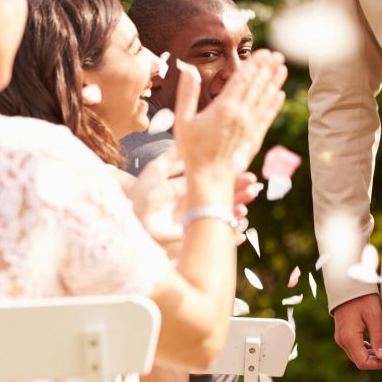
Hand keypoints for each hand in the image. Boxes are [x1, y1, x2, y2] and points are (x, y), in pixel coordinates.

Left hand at [128, 155, 259, 254]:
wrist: (126, 216)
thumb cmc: (138, 194)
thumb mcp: (155, 171)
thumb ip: (170, 159)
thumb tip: (183, 143)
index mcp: (184, 190)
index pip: (212, 182)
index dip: (228, 178)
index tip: (246, 173)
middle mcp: (189, 205)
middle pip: (219, 198)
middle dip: (237, 193)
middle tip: (254, 188)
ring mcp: (189, 222)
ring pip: (217, 215)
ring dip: (234, 212)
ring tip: (246, 208)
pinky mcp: (188, 237)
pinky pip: (211, 237)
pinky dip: (228, 237)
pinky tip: (241, 234)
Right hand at [173, 51, 288, 184]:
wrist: (210, 178)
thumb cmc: (192, 151)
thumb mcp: (183, 120)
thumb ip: (187, 93)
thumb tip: (187, 69)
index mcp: (224, 107)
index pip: (243, 79)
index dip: (254, 64)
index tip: (264, 52)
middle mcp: (241, 114)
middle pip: (257, 86)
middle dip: (268, 68)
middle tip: (278, 55)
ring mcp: (250, 126)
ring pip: (265, 99)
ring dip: (275, 82)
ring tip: (283, 68)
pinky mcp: (255, 137)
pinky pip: (268, 116)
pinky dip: (274, 104)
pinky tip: (280, 94)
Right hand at [332, 294, 381, 369]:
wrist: (348, 285)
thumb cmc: (363, 298)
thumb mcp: (374, 316)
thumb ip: (378, 338)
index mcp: (349, 338)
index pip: (363, 362)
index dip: (378, 364)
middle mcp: (342, 340)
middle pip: (360, 361)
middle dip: (376, 360)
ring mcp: (341, 337)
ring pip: (357, 355)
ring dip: (372, 355)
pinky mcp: (343, 334)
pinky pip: (355, 347)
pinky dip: (366, 349)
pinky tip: (377, 342)